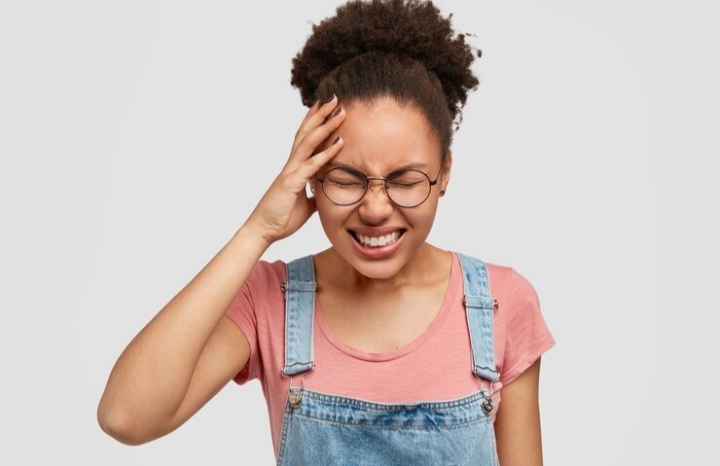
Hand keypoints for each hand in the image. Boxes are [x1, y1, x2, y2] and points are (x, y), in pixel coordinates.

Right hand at [244, 96, 344, 244]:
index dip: (314, 121)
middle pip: (307, 132)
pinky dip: (326, 153)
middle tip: (334, 97)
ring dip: (325, 125)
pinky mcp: (291, 183)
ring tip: (339, 111)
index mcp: (294, 168)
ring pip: (309, 142)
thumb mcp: (305, 204)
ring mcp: (291, 172)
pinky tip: (339, 143)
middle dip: (321, 114)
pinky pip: (311, 165)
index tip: (325, 106)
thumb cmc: (281, 217)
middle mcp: (292, 164)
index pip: (305, 138)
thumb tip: (325, 192)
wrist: (263, 231)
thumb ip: (314, 194)